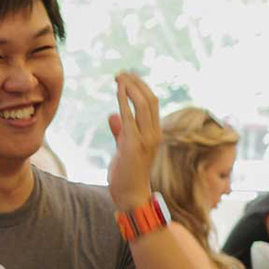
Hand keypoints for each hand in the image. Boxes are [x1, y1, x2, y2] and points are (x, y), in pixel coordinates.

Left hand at [106, 72, 159, 209]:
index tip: (127, 77)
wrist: (131, 196)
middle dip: (136, 83)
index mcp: (155, 133)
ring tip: (119, 76)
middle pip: (150, 99)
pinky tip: (118, 90)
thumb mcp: (124, 149)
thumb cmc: (127, 175)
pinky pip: (130, 116)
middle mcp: (155, 133)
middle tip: (121, 72)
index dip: (141, 87)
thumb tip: (113, 116)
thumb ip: (121, 132)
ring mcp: (146, 139)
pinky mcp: (134, 144)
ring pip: (143, 104)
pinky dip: (124, 100)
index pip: (152, 103)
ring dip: (130, 87)